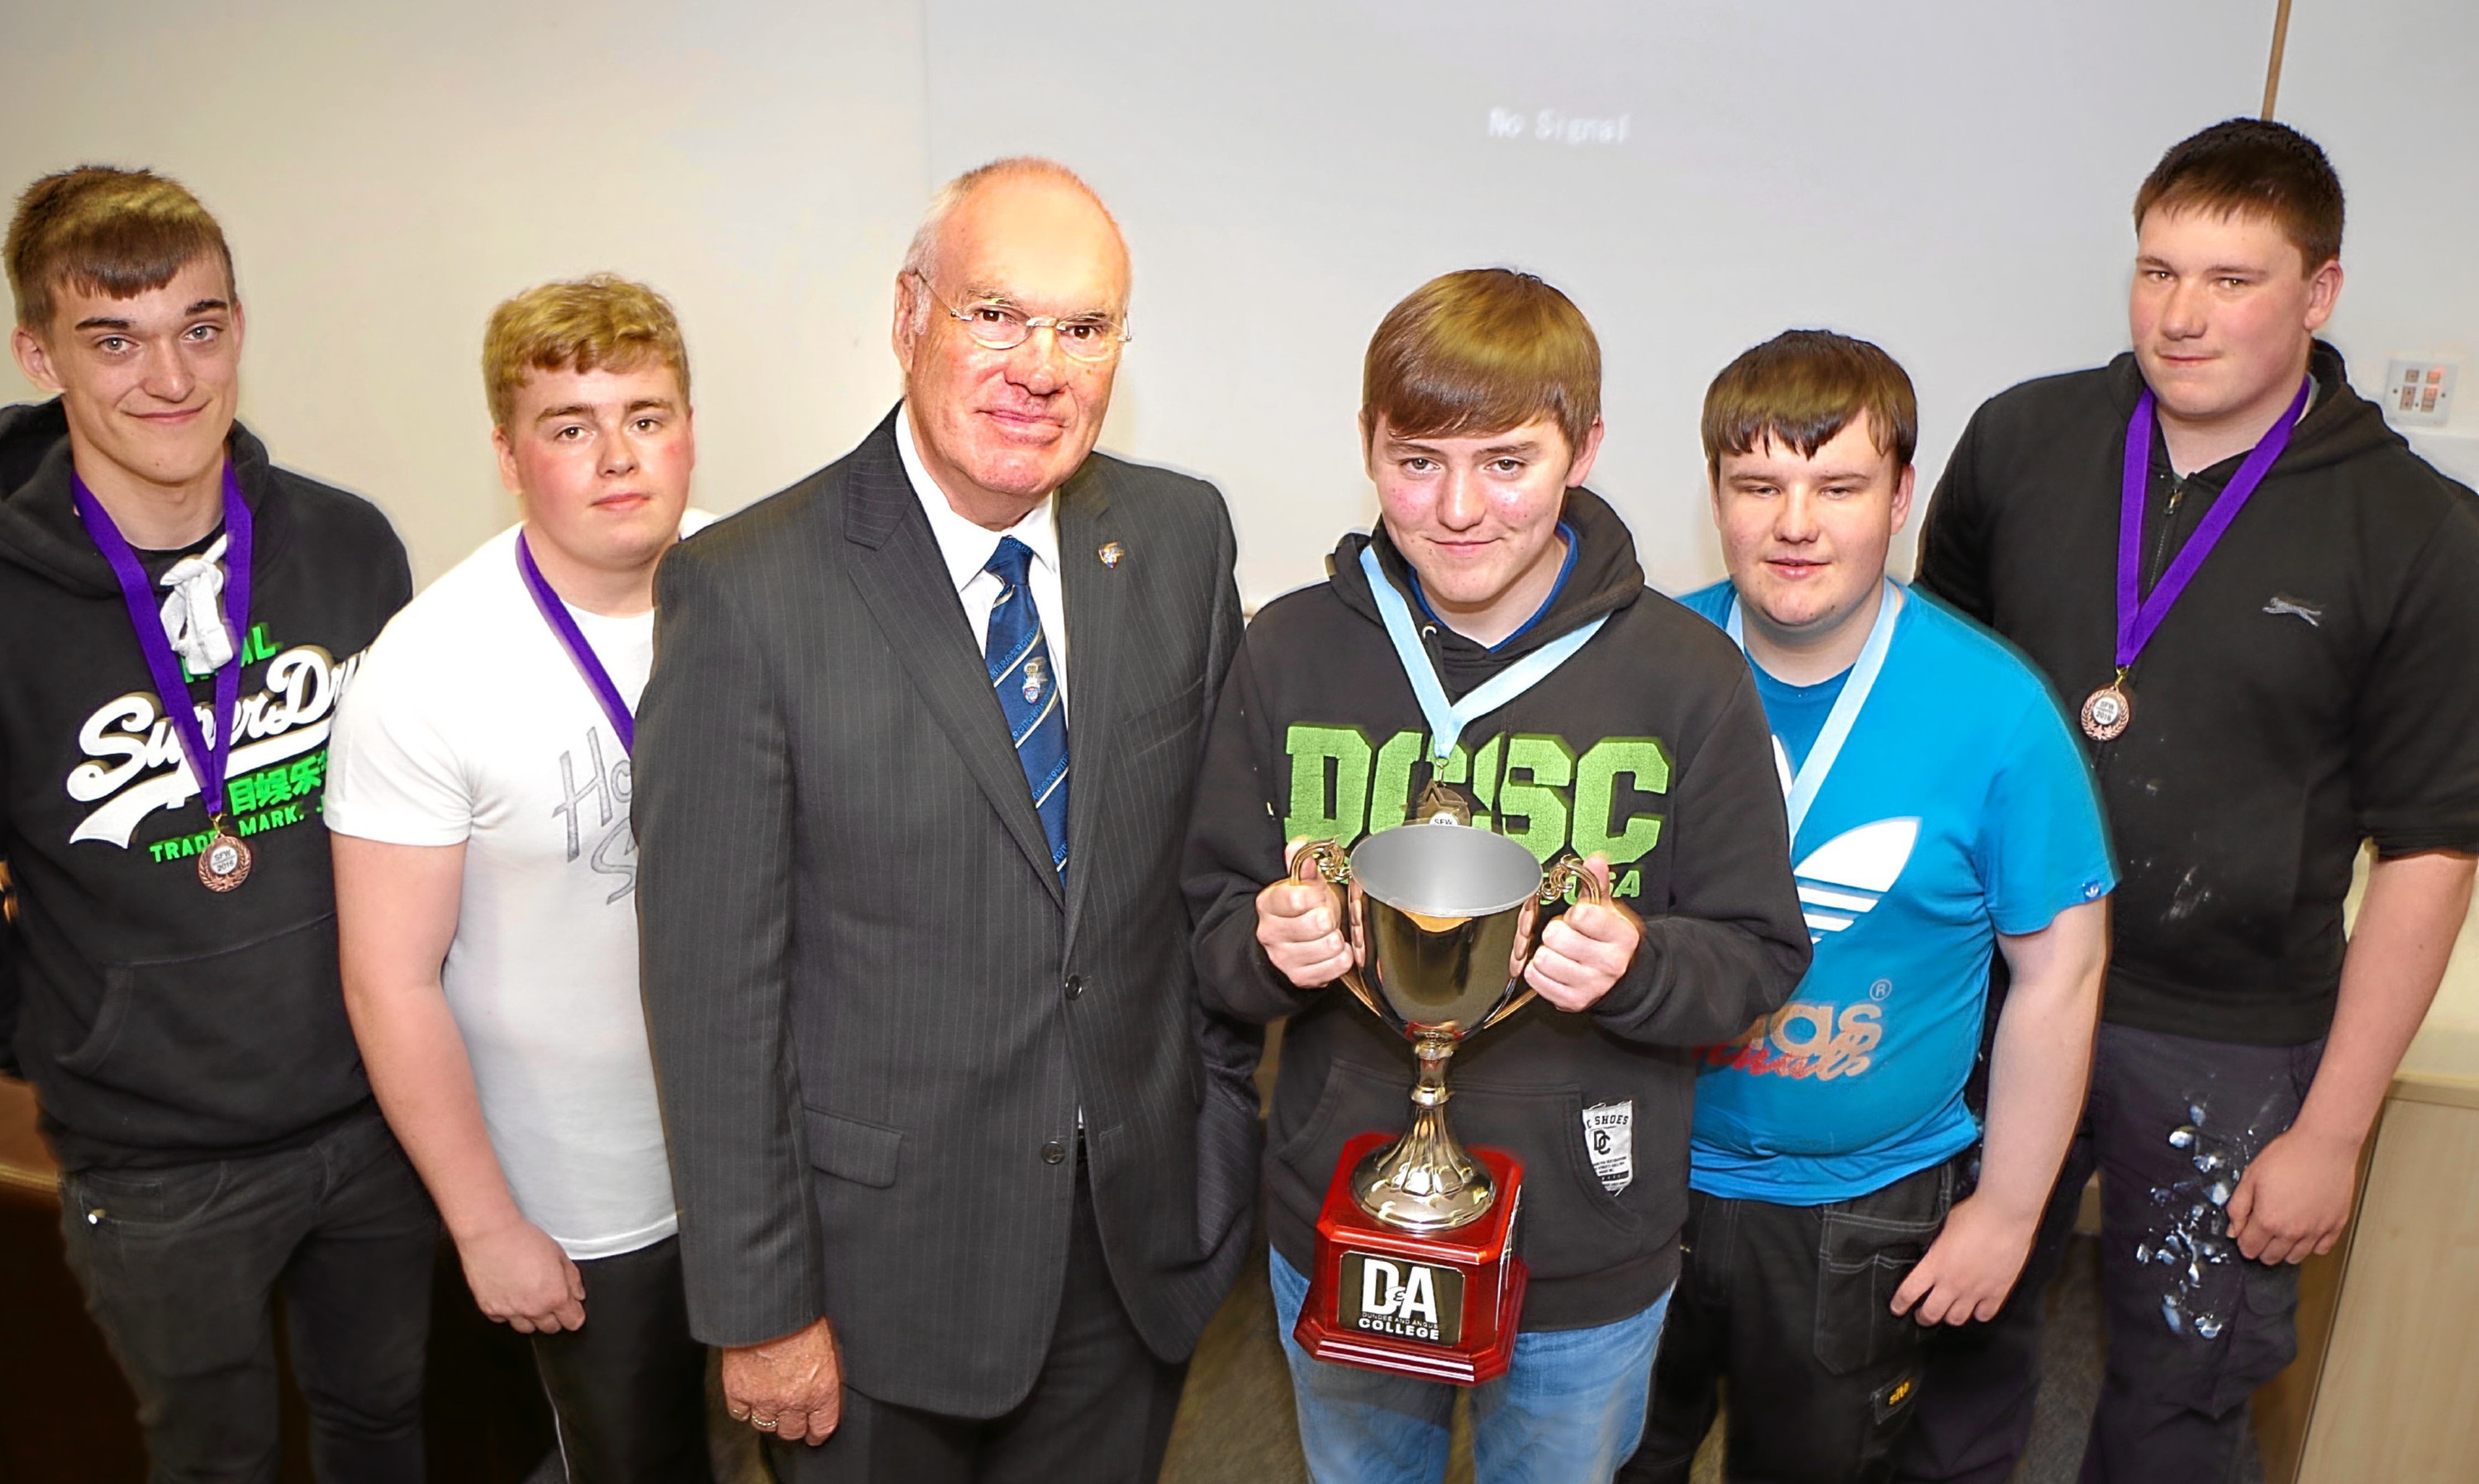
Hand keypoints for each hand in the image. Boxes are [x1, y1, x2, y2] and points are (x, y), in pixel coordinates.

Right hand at [456, 1217, 584, 1333]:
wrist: (490, 1234)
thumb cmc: (522, 1239)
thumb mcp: (559, 1253)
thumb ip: (573, 1278)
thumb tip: (578, 1294)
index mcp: (555, 1296)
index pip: (573, 1321)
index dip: (575, 1315)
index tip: (572, 1310)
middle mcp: (533, 1308)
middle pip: (551, 1328)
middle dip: (554, 1316)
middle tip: (549, 1298)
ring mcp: (510, 1311)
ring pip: (527, 1328)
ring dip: (531, 1317)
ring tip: (528, 1296)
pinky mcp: (490, 1310)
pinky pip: (504, 1320)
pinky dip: (508, 1312)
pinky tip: (510, 1294)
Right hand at [723, 1316, 843, 1444]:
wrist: (769, 1310)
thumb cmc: (801, 1319)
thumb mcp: (827, 1345)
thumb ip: (824, 1371)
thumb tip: (821, 1382)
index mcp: (821, 1389)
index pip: (822, 1427)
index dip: (817, 1433)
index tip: (813, 1435)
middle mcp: (794, 1400)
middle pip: (792, 1431)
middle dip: (792, 1425)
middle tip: (790, 1418)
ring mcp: (764, 1399)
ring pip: (765, 1425)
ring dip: (768, 1417)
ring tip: (769, 1406)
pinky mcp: (739, 1392)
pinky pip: (740, 1413)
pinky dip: (744, 1408)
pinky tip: (748, 1399)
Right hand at [1257, 839, 1353, 988]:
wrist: (1286, 946)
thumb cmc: (1297, 912)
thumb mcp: (1299, 884)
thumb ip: (1300, 864)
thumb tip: (1300, 845)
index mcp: (1268, 904)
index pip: (1295, 899)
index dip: (1315, 895)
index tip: (1317, 895)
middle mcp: (1271, 933)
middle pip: (1317, 923)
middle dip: (1329, 916)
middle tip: (1325, 915)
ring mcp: (1284, 958)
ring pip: (1329, 945)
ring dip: (1336, 937)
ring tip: (1328, 933)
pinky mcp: (1300, 977)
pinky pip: (1337, 964)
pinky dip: (1342, 956)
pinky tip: (1333, 949)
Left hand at [1525, 856, 1640, 1011]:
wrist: (1624, 980)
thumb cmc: (1610, 943)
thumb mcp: (1609, 911)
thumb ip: (1598, 884)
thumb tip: (1594, 860)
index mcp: (1621, 937)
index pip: (1582, 915)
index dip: (1575, 912)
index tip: (1580, 917)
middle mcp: (1609, 963)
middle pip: (1555, 936)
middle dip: (1556, 931)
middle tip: (1567, 935)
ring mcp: (1590, 985)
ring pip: (1542, 959)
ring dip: (1546, 952)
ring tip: (1561, 952)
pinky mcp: (1572, 1001)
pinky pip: (1535, 978)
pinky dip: (1538, 971)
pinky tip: (1554, 967)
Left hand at [1890, 1193, 2036, 1324]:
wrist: (2005, 1215)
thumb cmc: (1974, 1214)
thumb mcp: (1942, 1228)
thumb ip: (1935, 1248)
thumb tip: (1929, 1253)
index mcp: (1935, 1265)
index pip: (1908, 1293)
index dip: (1899, 1304)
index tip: (1897, 1308)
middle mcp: (1952, 1282)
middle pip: (1931, 1314)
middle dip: (1923, 1317)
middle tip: (1921, 1315)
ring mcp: (1975, 1290)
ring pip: (1956, 1319)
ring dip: (1948, 1317)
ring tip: (1947, 1312)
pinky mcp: (1997, 1292)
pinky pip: (1984, 1315)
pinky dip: (1977, 1314)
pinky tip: (1976, 1308)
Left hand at [2225, 1124, 2359, 1263]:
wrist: (2324, 1145)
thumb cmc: (2289, 1156)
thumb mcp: (2250, 1177)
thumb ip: (2238, 1207)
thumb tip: (2233, 1230)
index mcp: (2268, 1220)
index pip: (2250, 1249)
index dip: (2243, 1243)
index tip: (2245, 1237)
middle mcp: (2293, 1231)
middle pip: (2272, 1257)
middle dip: (2262, 1250)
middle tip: (2261, 1235)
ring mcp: (2317, 1230)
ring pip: (2297, 1257)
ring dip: (2285, 1251)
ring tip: (2282, 1235)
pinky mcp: (2336, 1225)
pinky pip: (2323, 1249)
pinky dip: (2312, 1246)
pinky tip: (2306, 1232)